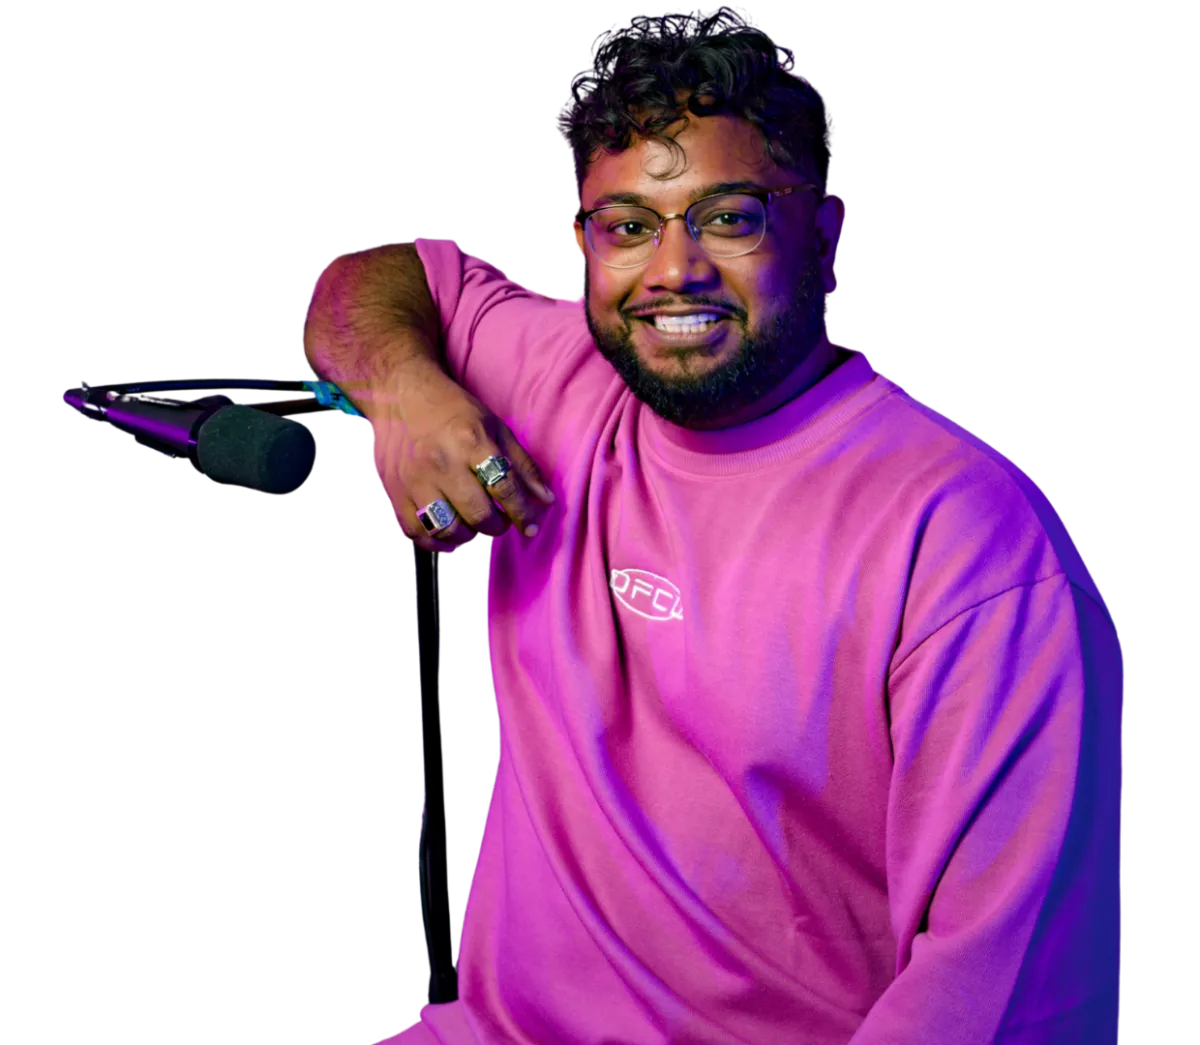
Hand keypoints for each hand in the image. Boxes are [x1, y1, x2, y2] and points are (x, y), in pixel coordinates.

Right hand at [368, 364, 555, 553]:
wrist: (400, 395)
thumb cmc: (452, 411)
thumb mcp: (494, 427)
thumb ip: (521, 464)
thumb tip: (545, 500)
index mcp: (470, 441)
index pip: (504, 487)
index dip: (523, 513)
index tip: (530, 527)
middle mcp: (441, 462)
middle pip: (478, 514)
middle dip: (497, 526)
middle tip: (500, 521)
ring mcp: (414, 480)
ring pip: (447, 529)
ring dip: (469, 536)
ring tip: (475, 526)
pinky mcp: (395, 492)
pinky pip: (416, 532)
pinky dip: (437, 542)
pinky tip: (450, 534)